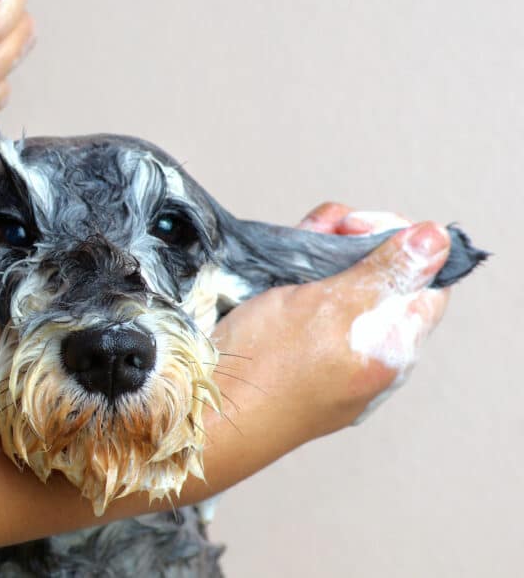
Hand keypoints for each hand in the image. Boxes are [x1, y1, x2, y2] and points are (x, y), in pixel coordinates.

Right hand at [209, 203, 451, 452]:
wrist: (204, 415)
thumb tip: (437, 240)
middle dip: (353, 244)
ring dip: (320, 258)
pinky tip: (275, 268)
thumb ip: (388, 273)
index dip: (400, 243)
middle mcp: (368, 358)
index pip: (425, 283)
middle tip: (323, 230)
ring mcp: (329, 360)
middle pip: (381, 284)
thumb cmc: (268, 369)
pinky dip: (296, 283)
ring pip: (340, 294)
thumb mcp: (334, 305)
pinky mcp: (292, 358)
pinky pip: (309, 314)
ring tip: (291, 246)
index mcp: (394, 349)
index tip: (357, 227)